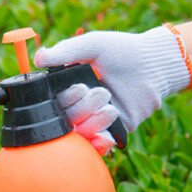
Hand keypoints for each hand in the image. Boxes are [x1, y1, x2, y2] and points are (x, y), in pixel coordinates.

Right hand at [35, 25, 191, 153]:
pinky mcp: (111, 131)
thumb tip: (38, 58)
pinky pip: (98, 145)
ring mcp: (93, 120)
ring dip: (94, 122)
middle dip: (83, 108)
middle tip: (102, 91)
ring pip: (81, 133)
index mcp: (67, 87)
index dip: (65, 99)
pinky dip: (99, 144)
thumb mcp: (92, 45)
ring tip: (111, 107)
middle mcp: (77, 105)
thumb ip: (65, 52)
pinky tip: (106, 138)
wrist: (153, 65)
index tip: (80, 87)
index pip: (53, 103)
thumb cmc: (121, 51)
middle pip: (66, 120)